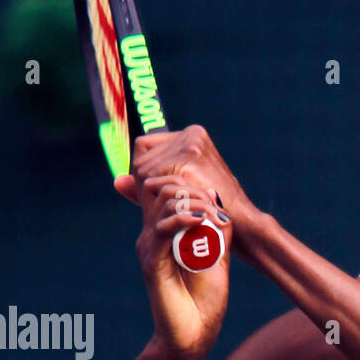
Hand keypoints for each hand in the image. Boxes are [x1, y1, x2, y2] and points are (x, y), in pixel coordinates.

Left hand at [113, 124, 253, 230]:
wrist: (243, 224)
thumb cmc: (213, 211)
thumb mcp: (182, 192)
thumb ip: (150, 184)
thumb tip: (116, 182)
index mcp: (192, 135)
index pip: (145, 146)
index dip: (145, 172)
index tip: (158, 194)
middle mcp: (191, 134)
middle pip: (142, 157)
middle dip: (145, 184)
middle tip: (164, 205)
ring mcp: (189, 145)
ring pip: (143, 169)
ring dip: (148, 193)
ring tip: (171, 208)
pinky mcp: (188, 159)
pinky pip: (151, 179)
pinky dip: (155, 197)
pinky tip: (172, 209)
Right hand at [135, 176, 230, 359]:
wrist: (193, 332)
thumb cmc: (205, 297)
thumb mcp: (217, 255)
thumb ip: (217, 228)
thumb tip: (215, 197)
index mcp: (163, 231)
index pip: (162, 188)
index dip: (185, 181)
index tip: (214, 198)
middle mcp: (151, 235)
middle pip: (159, 187)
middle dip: (191, 187)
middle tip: (215, 207)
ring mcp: (149, 247)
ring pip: (162, 203)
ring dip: (194, 203)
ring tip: (214, 217)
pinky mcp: (152, 263)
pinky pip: (161, 229)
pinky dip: (183, 219)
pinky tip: (202, 222)